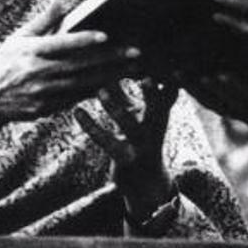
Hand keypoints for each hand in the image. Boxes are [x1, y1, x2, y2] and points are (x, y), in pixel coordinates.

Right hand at [0, 1, 142, 124]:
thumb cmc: (4, 63)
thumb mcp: (18, 38)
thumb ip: (43, 21)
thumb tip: (61, 0)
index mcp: (32, 51)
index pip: (62, 44)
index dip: (84, 40)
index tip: (105, 36)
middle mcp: (39, 72)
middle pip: (80, 65)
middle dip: (110, 59)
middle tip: (135, 52)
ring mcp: (43, 92)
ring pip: (84, 84)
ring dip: (110, 76)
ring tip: (133, 68)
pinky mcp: (47, 108)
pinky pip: (76, 99)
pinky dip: (96, 91)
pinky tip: (115, 83)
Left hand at [74, 78, 175, 219]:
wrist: (145, 183)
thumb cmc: (138, 140)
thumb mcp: (135, 117)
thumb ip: (123, 94)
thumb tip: (109, 67)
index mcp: (160, 115)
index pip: (169, 95)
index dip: (170, 81)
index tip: (169, 64)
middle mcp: (154, 129)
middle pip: (157, 109)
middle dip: (152, 95)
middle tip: (146, 77)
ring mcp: (140, 146)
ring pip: (129, 126)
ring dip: (115, 108)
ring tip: (100, 91)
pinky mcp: (123, 159)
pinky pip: (106, 142)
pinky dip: (91, 126)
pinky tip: (77, 111)